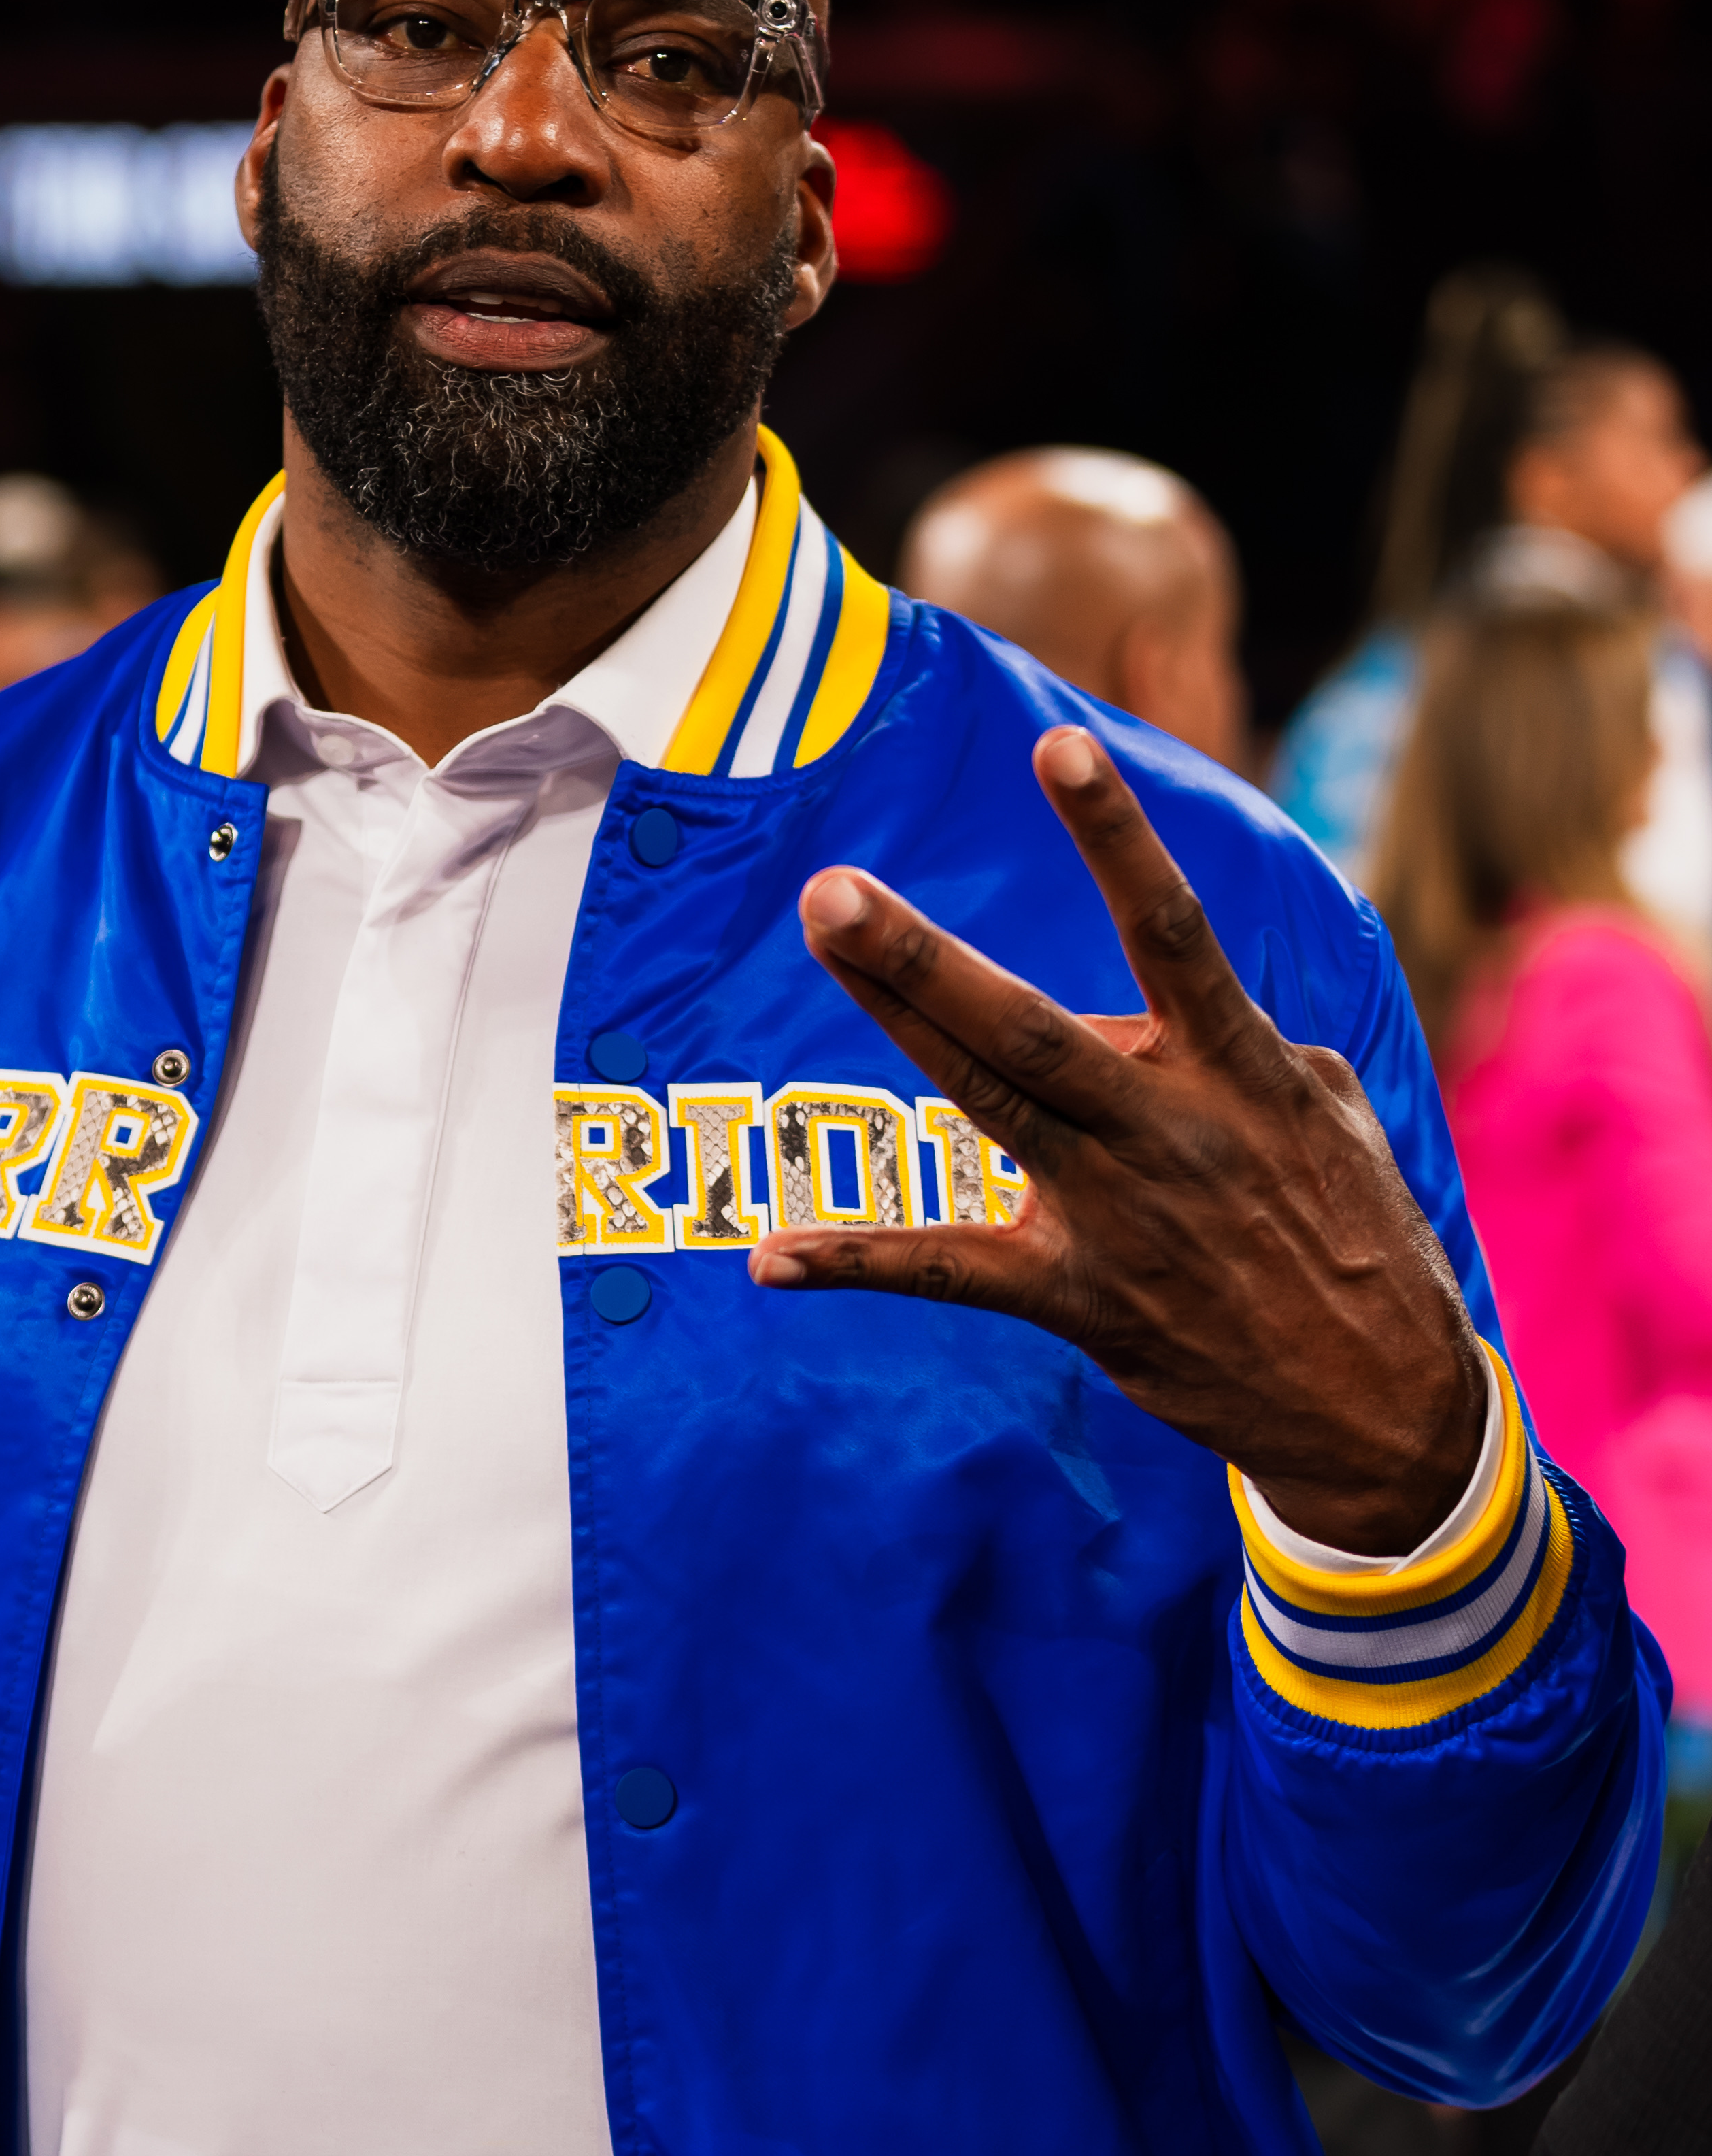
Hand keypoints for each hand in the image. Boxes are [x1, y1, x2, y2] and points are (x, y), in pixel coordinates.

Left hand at [753, 726, 1485, 1556]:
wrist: (1383, 1408)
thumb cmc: (1354, 1233)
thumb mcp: (1323, 1113)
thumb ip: (1231, 1044)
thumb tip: (1135, 1015)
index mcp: (1239, 1069)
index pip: (1171, 931)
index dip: (1115, 838)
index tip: (1059, 747)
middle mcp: (1170, 1130)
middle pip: (1027, 1024)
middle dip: (925, 955)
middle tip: (832, 889)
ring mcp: (1118, 1215)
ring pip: (983, 1103)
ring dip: (894, 1023)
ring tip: (821, 945)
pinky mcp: (1081, 1299)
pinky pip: (949, 1272)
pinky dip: (858, 1262)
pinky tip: (772, 1259)